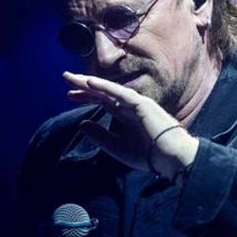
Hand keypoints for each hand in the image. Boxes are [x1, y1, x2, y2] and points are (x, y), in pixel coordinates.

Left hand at [63, 71, 197, 177]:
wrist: (171, 159)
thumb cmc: (148, 154)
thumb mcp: (117, 147)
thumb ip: (100, 136)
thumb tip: (82, 123)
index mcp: (125, 115)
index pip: (102, 101)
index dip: (86, 96)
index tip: (69, 94)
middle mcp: (128, 106)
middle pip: (102, 92)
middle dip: (83, 85)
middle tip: (66, 77)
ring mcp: (135, 103)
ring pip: (108, 90)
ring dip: (90, 82)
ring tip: (73, 77)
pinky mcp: (140, 104)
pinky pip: (119, 93)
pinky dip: (105, 87)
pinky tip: (90, 82)